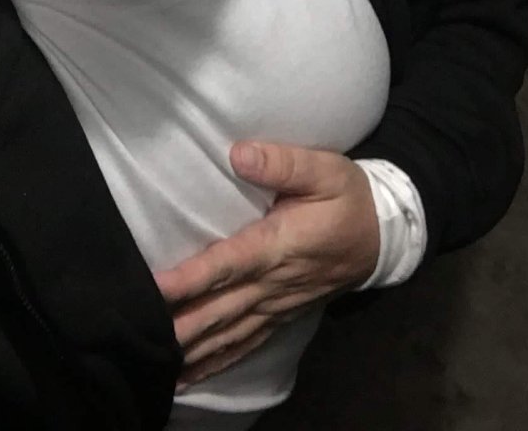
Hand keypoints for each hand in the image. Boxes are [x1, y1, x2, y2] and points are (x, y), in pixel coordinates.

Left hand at [154, 141, 379, 388]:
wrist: (385, 235)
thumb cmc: (349, 197)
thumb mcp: (325, 169)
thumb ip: (282, 162)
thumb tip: (239, 154)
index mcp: (279, 245)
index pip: (227, 264)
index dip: (191, 278)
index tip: (156, 288)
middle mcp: (274, 282)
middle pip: (220, 308)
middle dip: (182, 325)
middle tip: (142, 336)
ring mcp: (278, 304)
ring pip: (230, 333)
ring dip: (195, 350)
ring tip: (159, 365)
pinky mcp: (282, 315)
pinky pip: (247, 343)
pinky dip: (218, 360)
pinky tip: (193, 374)